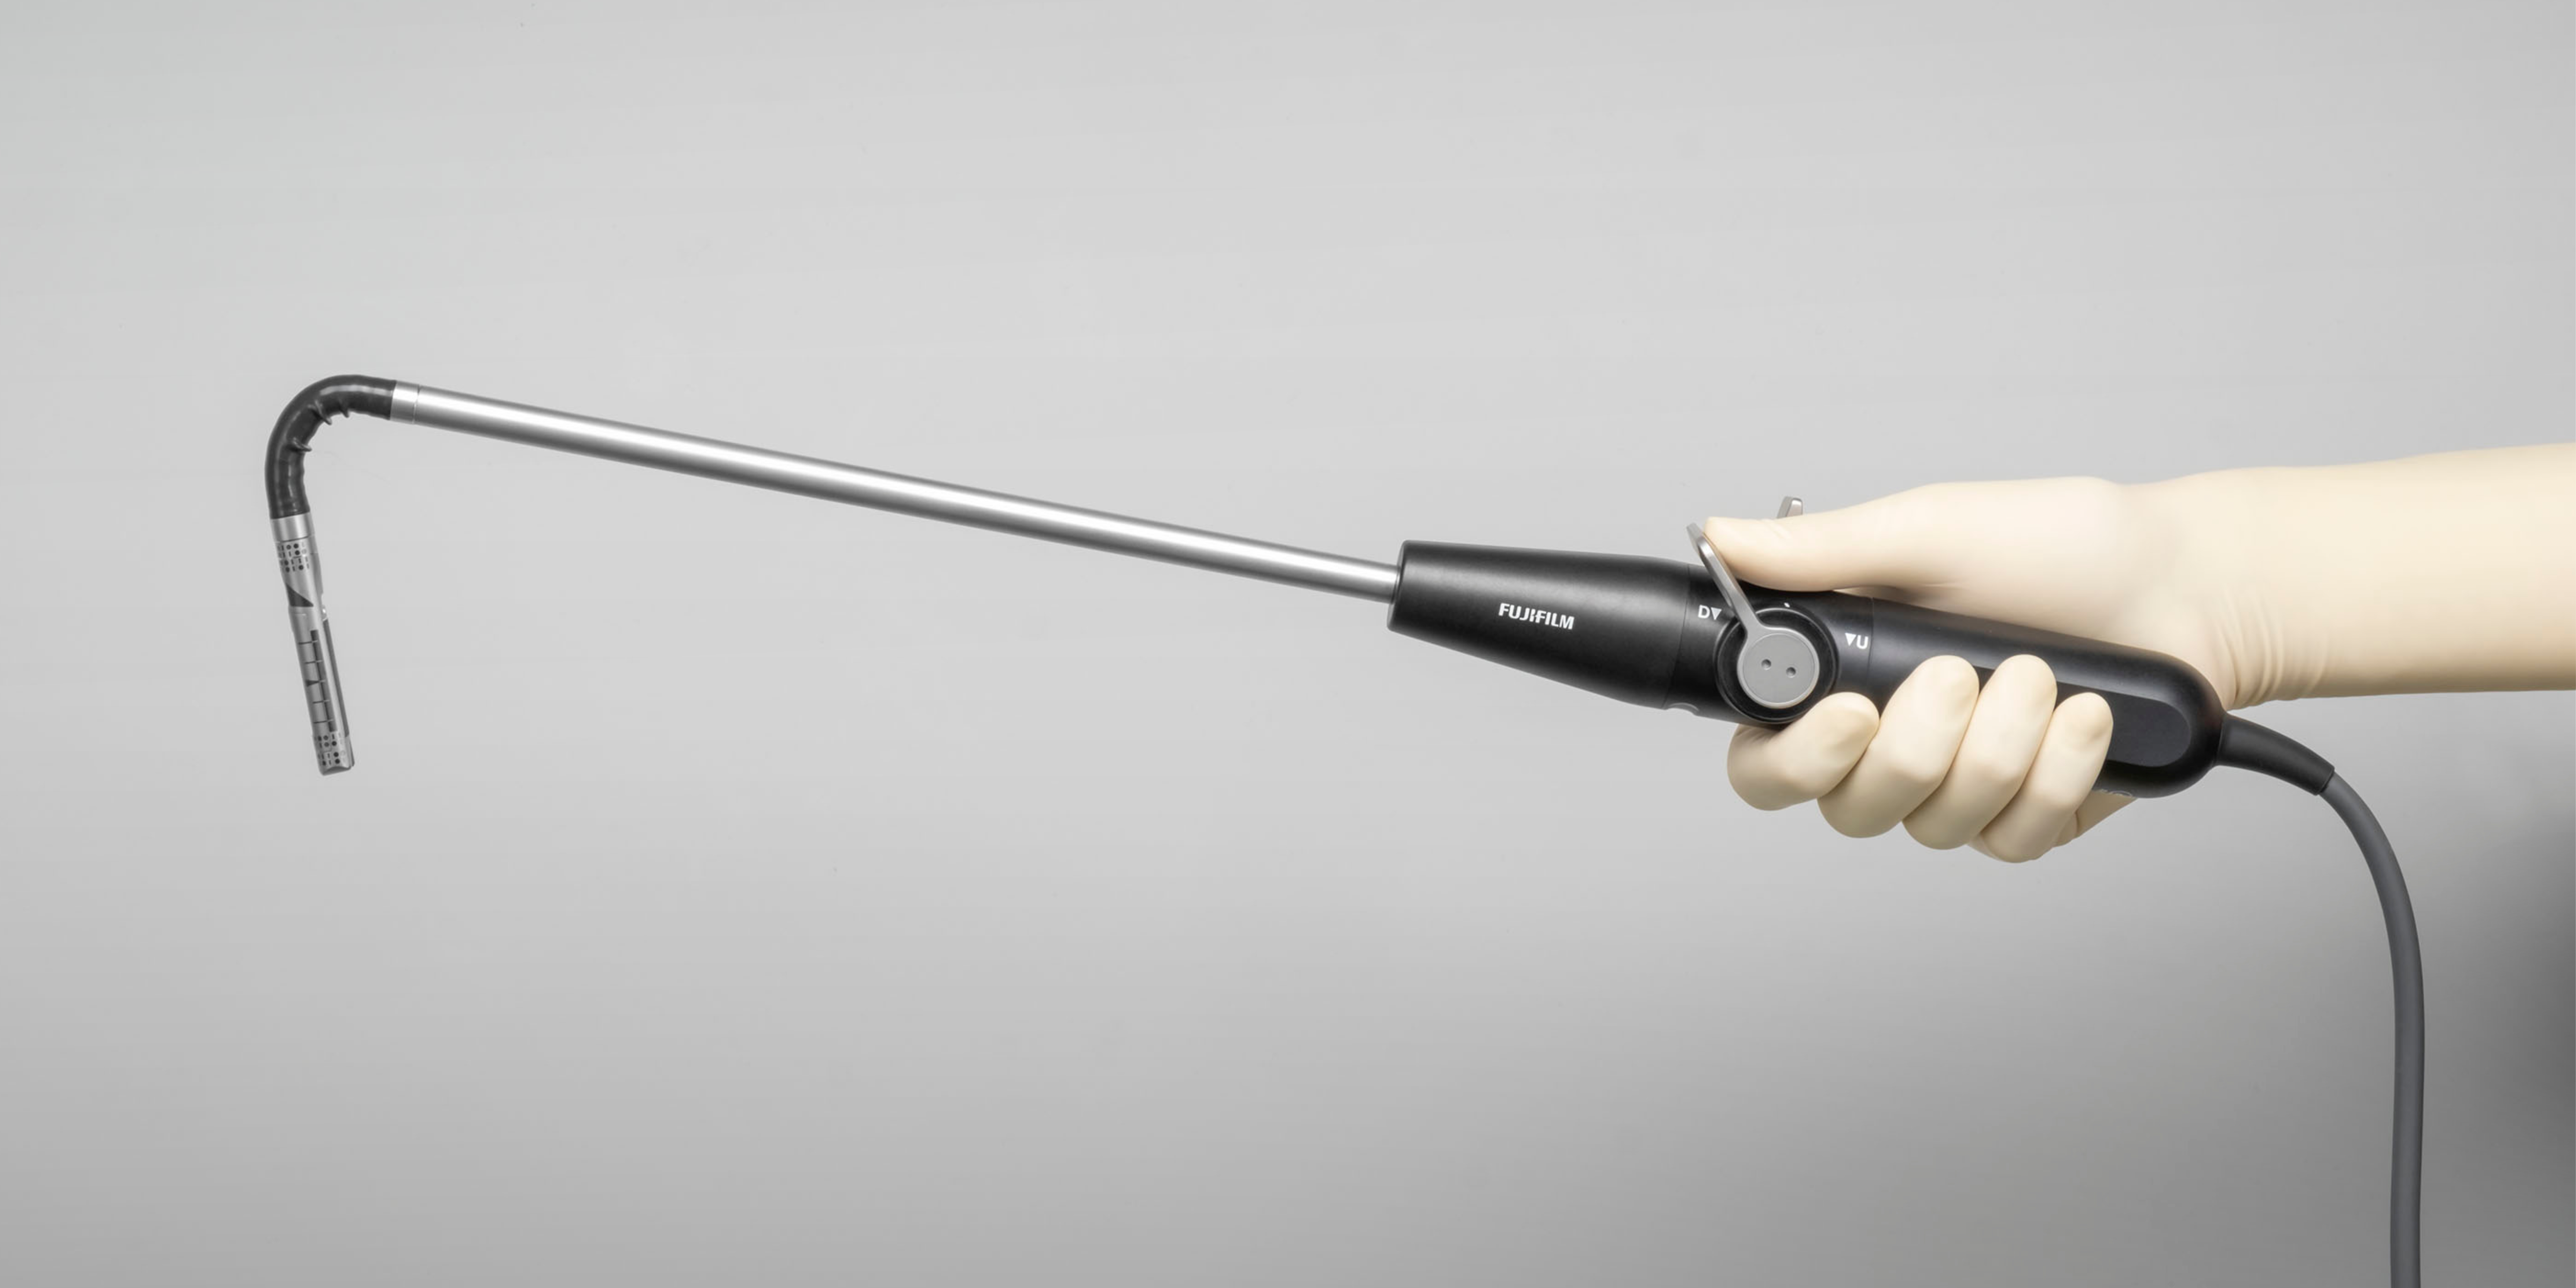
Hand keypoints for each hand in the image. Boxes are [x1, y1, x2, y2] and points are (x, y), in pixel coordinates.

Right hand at [1700, 476, 2241, 860]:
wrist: (2186, 587)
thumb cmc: (2061, 547)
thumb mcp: (1928, 530)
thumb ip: (1819, 552)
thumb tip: (1719, 535)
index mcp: (1844, 679)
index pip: (1766, 762)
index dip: (1793, 757)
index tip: (1853, 710)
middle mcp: (1889, 745)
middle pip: (1848, 809)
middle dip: (1916, 745)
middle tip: (1963, 673)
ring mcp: (1958, 790)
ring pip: (1933, 824)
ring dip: (1998, 748)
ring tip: (2041, 675)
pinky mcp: (2027, 817)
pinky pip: (2011, 838)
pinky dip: (2055, 773)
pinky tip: (2086, 717)